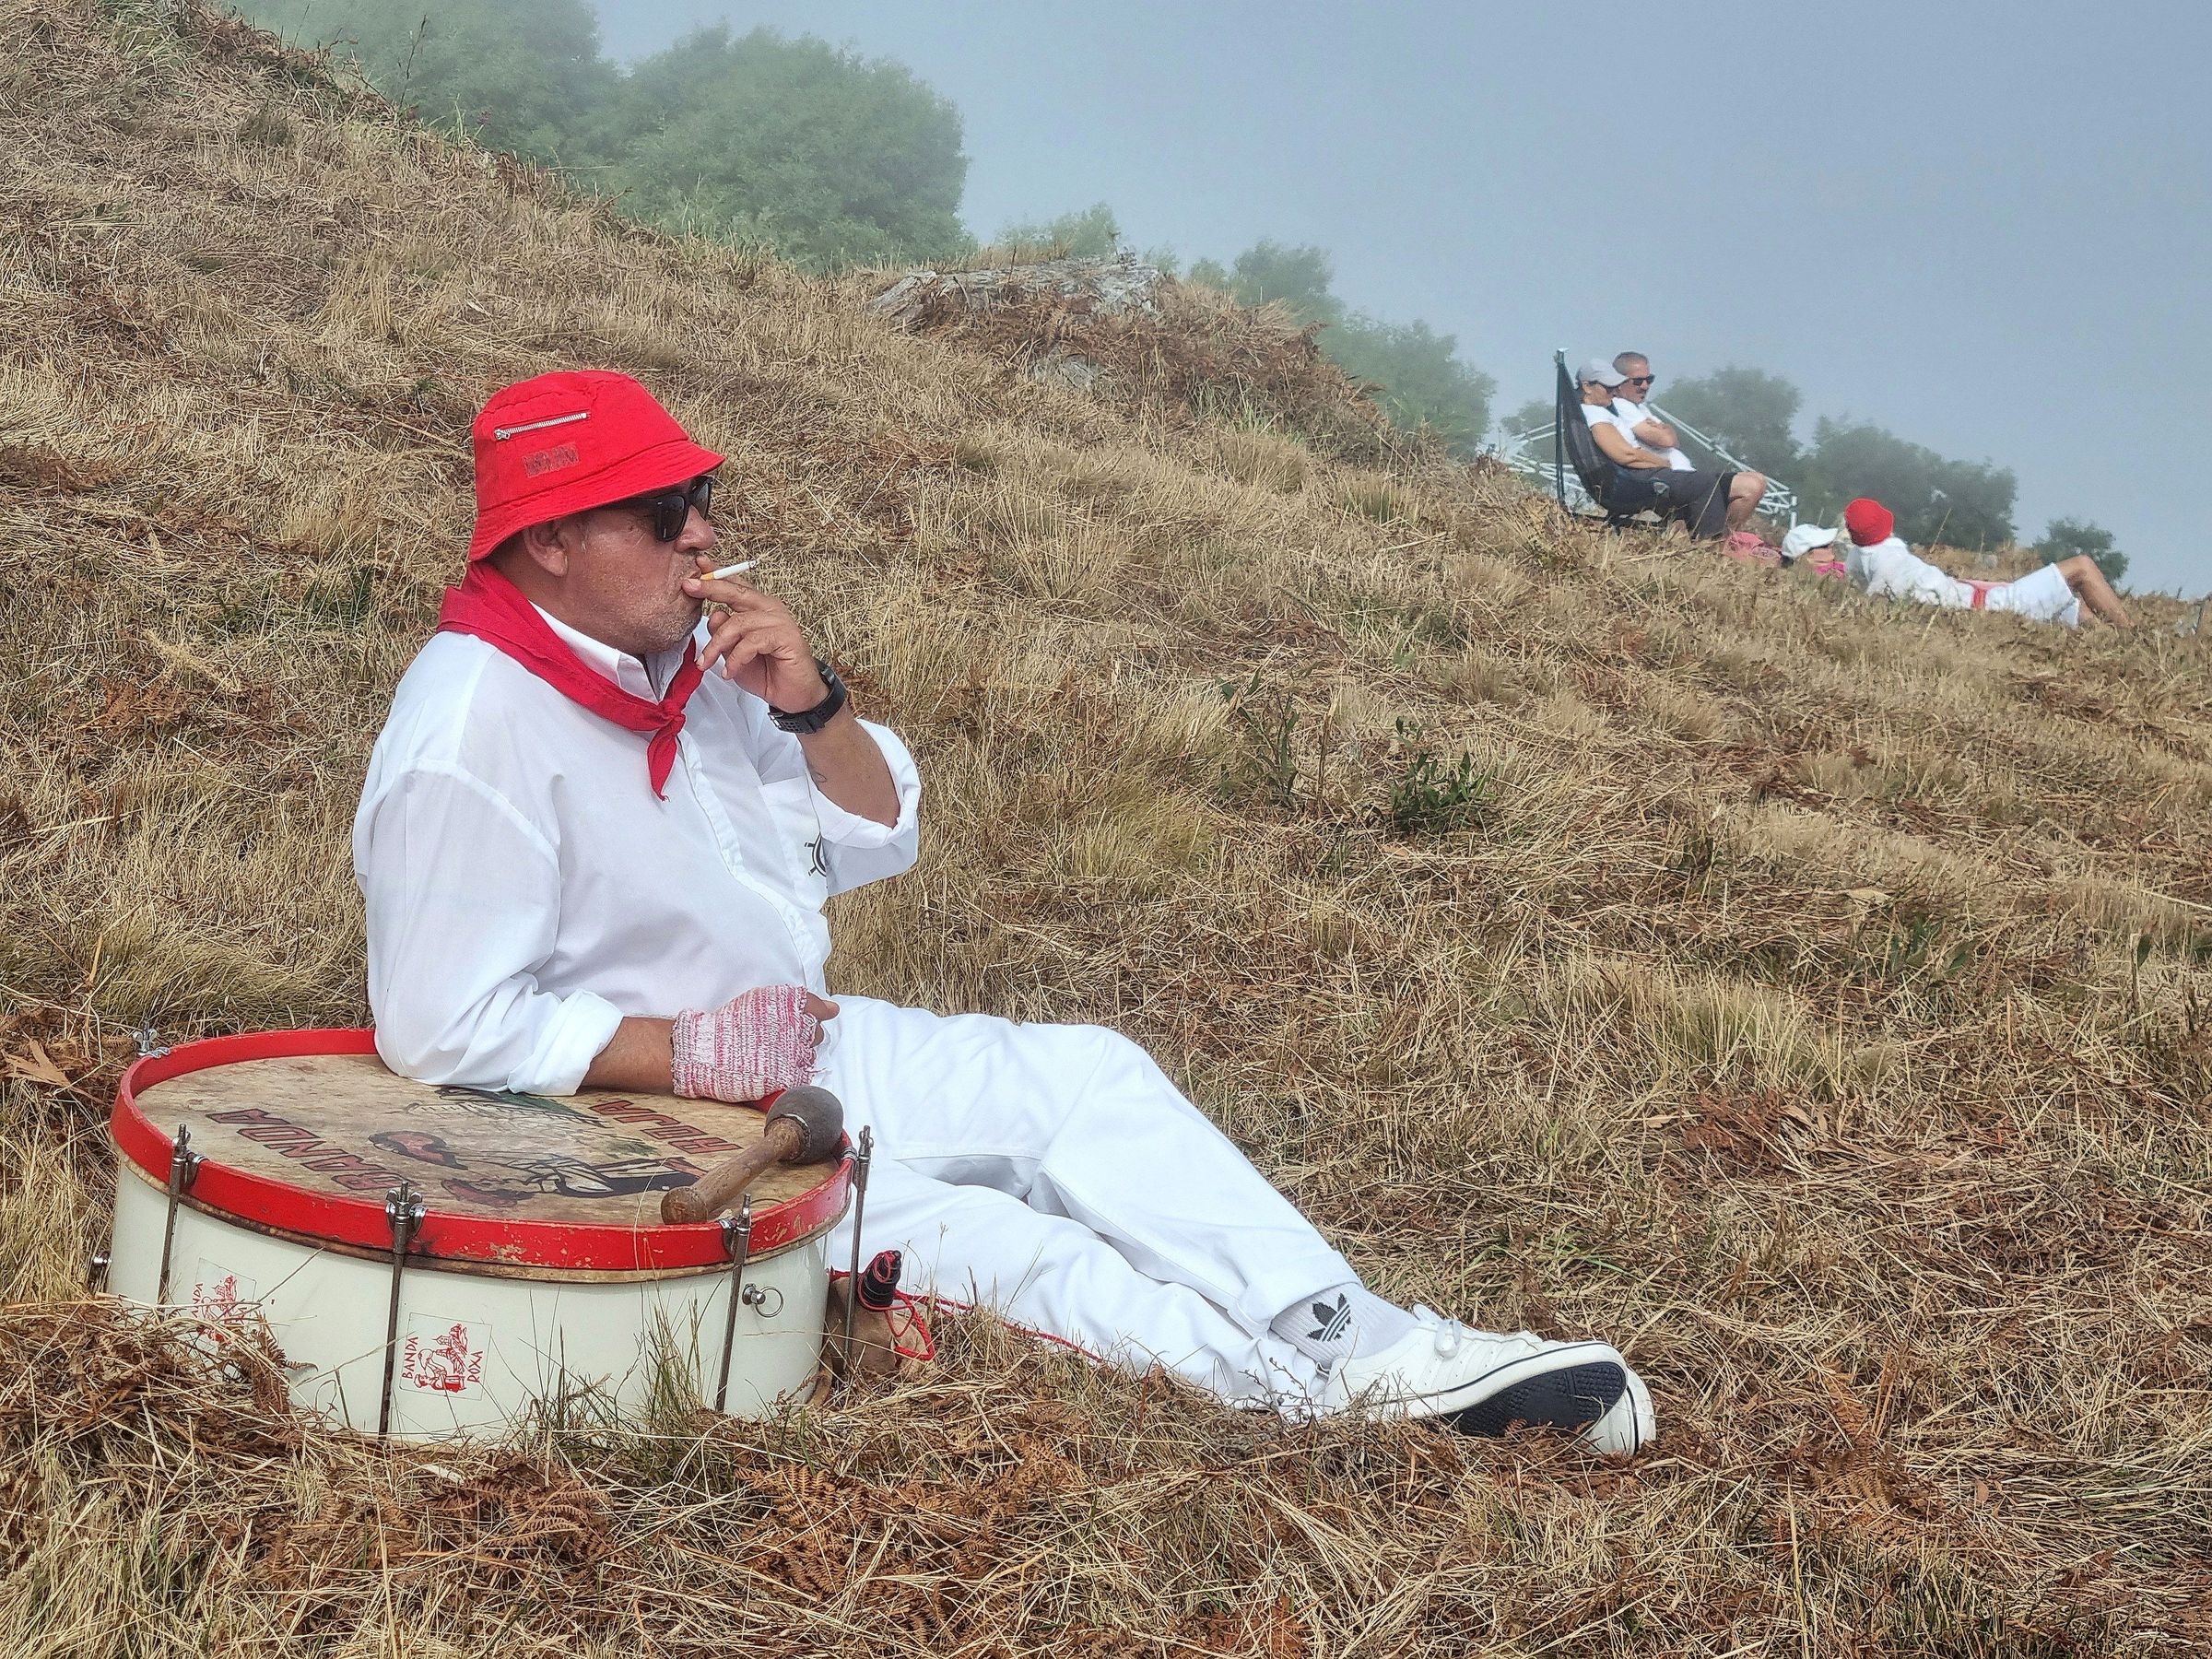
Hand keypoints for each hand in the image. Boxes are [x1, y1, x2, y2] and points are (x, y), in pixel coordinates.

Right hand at [670, 984, 839, 1103]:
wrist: (706, 1052)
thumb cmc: (727, 1026)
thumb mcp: (759, 1000)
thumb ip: (793, 1001)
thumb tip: (830, 1009)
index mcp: (789, 1005)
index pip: (817, 1008)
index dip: (820, 1012)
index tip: (825, 1014)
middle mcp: (796, 1027)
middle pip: (817, 1033)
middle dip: (805, 1036)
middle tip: (784, 1040)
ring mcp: (794, 1052)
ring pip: (810, 1055)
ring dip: (798, 1055)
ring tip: (775, 1056)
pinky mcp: (788, 1076)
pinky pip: (802, 1076)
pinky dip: (793, 1074)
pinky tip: (777, 1071)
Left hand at [683, 558, 829, 712]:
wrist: (794, 696)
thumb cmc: (767, 672)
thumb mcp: (735, 652)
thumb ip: (725, 634)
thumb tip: (713, 615)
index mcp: (759, 608)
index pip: (736, 585)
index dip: (716, 574)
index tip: (698, 565)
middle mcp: (770, 609)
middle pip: (737, 592)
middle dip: (711, 588)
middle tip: (689, 587)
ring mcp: (780, 621)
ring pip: (738, 623)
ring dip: (717, 645)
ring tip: (706, 663)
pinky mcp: (786, 637)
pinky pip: (751, 643)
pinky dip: (736, 659)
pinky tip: (730, 672)